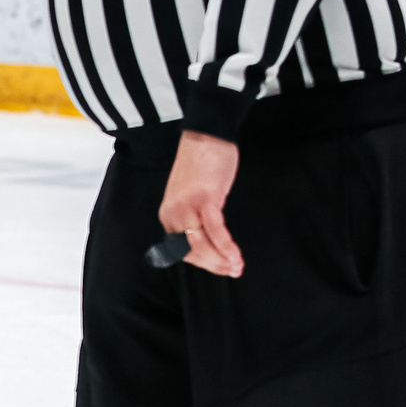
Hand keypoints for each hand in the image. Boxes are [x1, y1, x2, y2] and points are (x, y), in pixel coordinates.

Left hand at [159, 130, 243, 277]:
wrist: (207, 135)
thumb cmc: (202, 164)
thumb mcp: (191, 196)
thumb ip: (194, 217)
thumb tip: (208, 240)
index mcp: (168, 214)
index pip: (181, 250)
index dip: (202, 263)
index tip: (220, 267)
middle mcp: (173, 213)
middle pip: (191, 251)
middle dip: (213, 266)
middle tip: (233, 272)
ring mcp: (187, 206)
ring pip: (201, 245)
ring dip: (221, 259)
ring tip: (237, 266)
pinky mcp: (204, 199)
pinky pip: (215, 230)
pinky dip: (225, 245)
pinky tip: (235, 255)